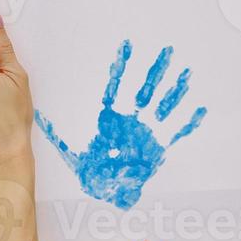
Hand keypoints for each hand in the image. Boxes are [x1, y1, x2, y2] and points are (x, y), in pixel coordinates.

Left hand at [33, 39, 206, 210]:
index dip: (123, 67)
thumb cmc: (91, 173)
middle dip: (155, 71)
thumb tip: (40, 119)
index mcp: (111, 117)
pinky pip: (175, 132)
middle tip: (167, 50)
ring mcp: (147, 132)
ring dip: (174, 90)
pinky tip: (199, 109)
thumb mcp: (71, 152)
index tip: (127, 47)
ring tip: (186, 73)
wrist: (109, 194)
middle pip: (145, 89)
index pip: (117, 86)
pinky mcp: (159, 147)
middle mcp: (131, 120)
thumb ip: (57, 134)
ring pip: (163, 105)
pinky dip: (188, 122)